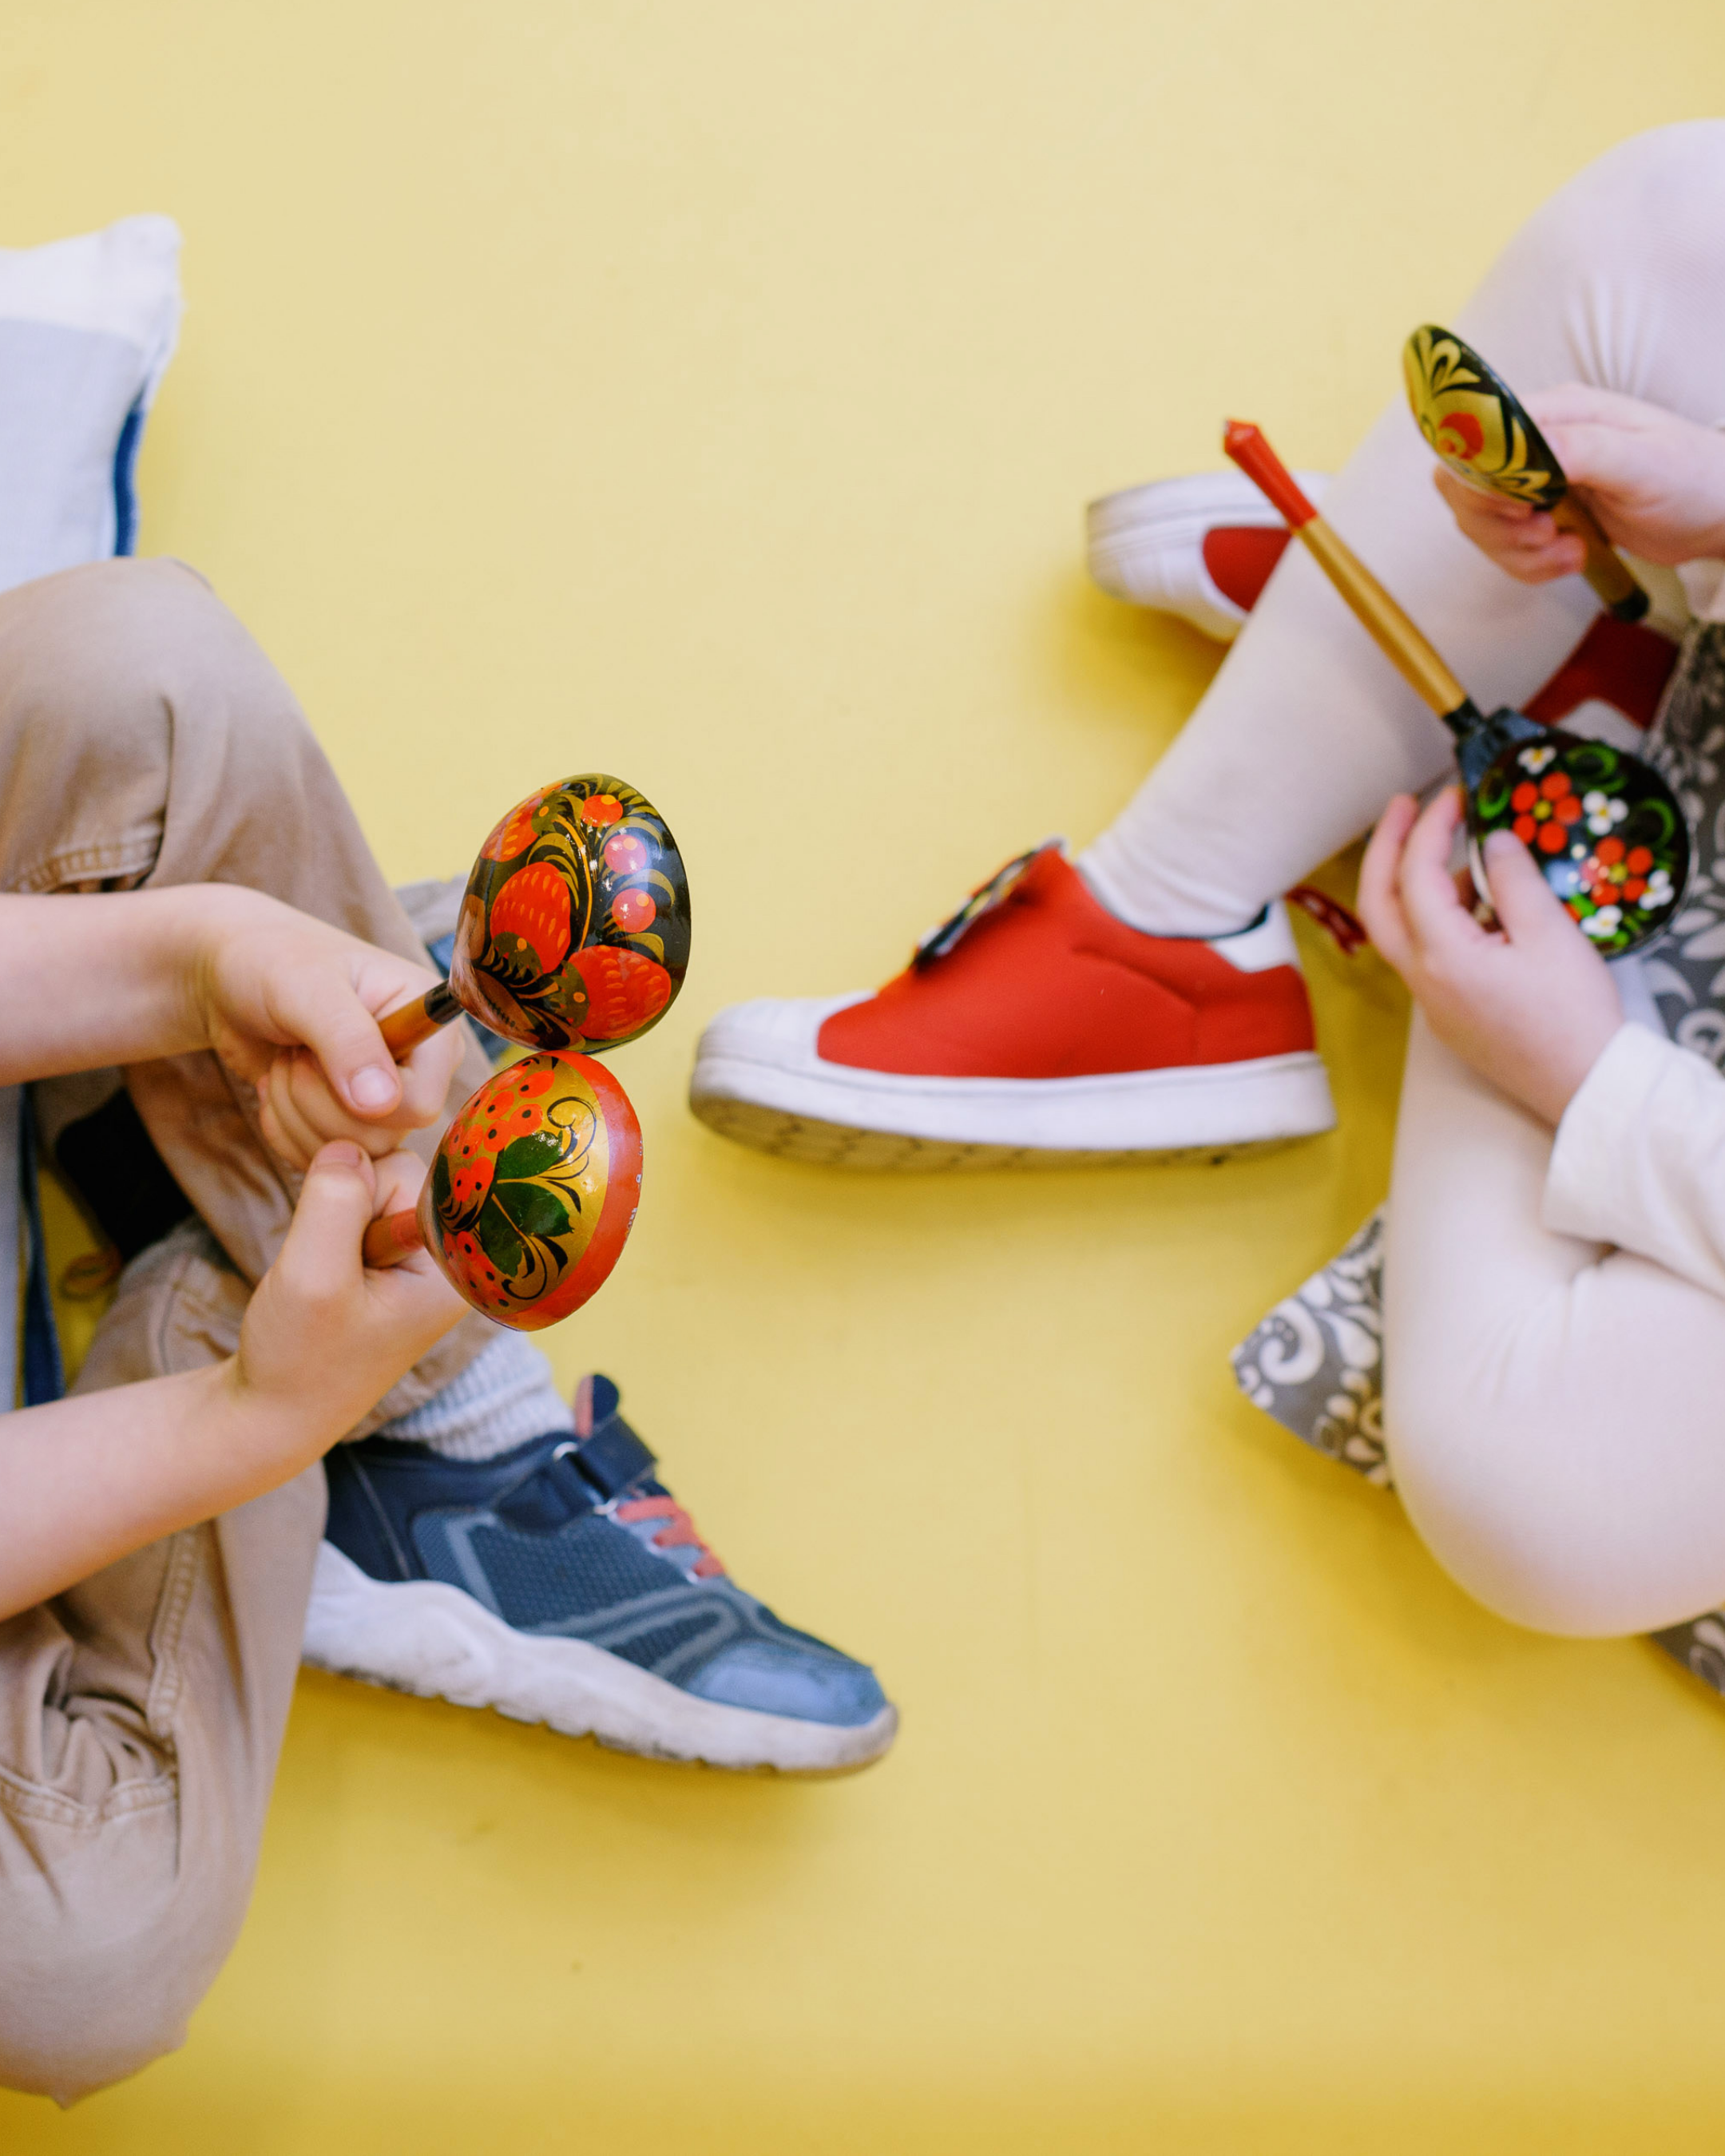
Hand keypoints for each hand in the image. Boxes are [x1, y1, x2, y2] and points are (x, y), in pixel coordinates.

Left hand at [183, 887, 465, 1168]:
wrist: (233, 976)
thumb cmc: (271, 962)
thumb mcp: (306, 989)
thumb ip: (347, 1040)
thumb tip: (382, 1103)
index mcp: (431, 1024)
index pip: (420, 1103)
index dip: (363, 1098)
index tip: (317, 1052)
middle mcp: (419, 1066)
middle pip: (384, 1136)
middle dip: (317, 1102)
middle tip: (294, 1053)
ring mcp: (386, 1098)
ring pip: (352, 1152)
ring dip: (296, 1113)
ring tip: (285, 1063)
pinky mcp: (352, 1121)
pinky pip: (326, 1159)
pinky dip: (285, 1131)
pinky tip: (277, 1088)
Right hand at [230, 1140, 465, 1458]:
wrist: (273, 1410)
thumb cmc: (300, 1357)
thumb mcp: (314, 1276)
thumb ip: (335, 1200)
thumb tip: (347, 1143)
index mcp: (456, 1262)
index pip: (413, 1172)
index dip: (361, 1195)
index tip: (347, 1250)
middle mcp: (448, 1253)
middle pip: (395, 1171)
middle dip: (346, 1206)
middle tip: (329, 1270)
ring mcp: (417, 1253)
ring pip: (368, 1184)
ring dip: (332, 1218)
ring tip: (325, 1277)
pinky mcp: (386, 1253)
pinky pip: (353, 1205)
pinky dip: (326, 1228)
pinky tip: (321, 1272)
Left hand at [1357, 786, 1623, 1124]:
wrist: (1586, 1085)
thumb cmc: (1573, 1015)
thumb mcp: (1550, 933)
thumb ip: (1513, 879)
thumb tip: (1492, 840)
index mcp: (1442, 957)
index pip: (1416, 875)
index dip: (1431, 827)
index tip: (1454, 794)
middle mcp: (1423, 980)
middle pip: (1377, 903)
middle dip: (1387, 848)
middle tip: (1408, 806)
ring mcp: (1432, 1001)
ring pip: (1400, 930)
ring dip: (1417, 883)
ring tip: (1464, 851)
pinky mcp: (1449, 1013)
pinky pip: (1427, 953)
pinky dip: (1440, 917)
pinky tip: (1482, 900)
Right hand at [1434, 384, 1724, 579]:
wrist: (1716, 513)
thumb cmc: (1692, 478)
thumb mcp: (1641, 462)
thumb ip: (1580, 449)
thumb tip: (1521, 451)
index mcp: (1559, 411)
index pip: (1478, 435)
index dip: (1480, 479)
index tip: (1517, 509)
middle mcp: (1538, 442)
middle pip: (1465, 484)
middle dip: (1495, 524)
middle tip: (1544, 534)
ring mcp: (1537, 480)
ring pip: (1480, 523)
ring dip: (1516, 552)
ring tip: (1570, 551)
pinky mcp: (1542, 515)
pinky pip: (1505, 547)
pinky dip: (1529, 565)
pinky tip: (1573, 557)